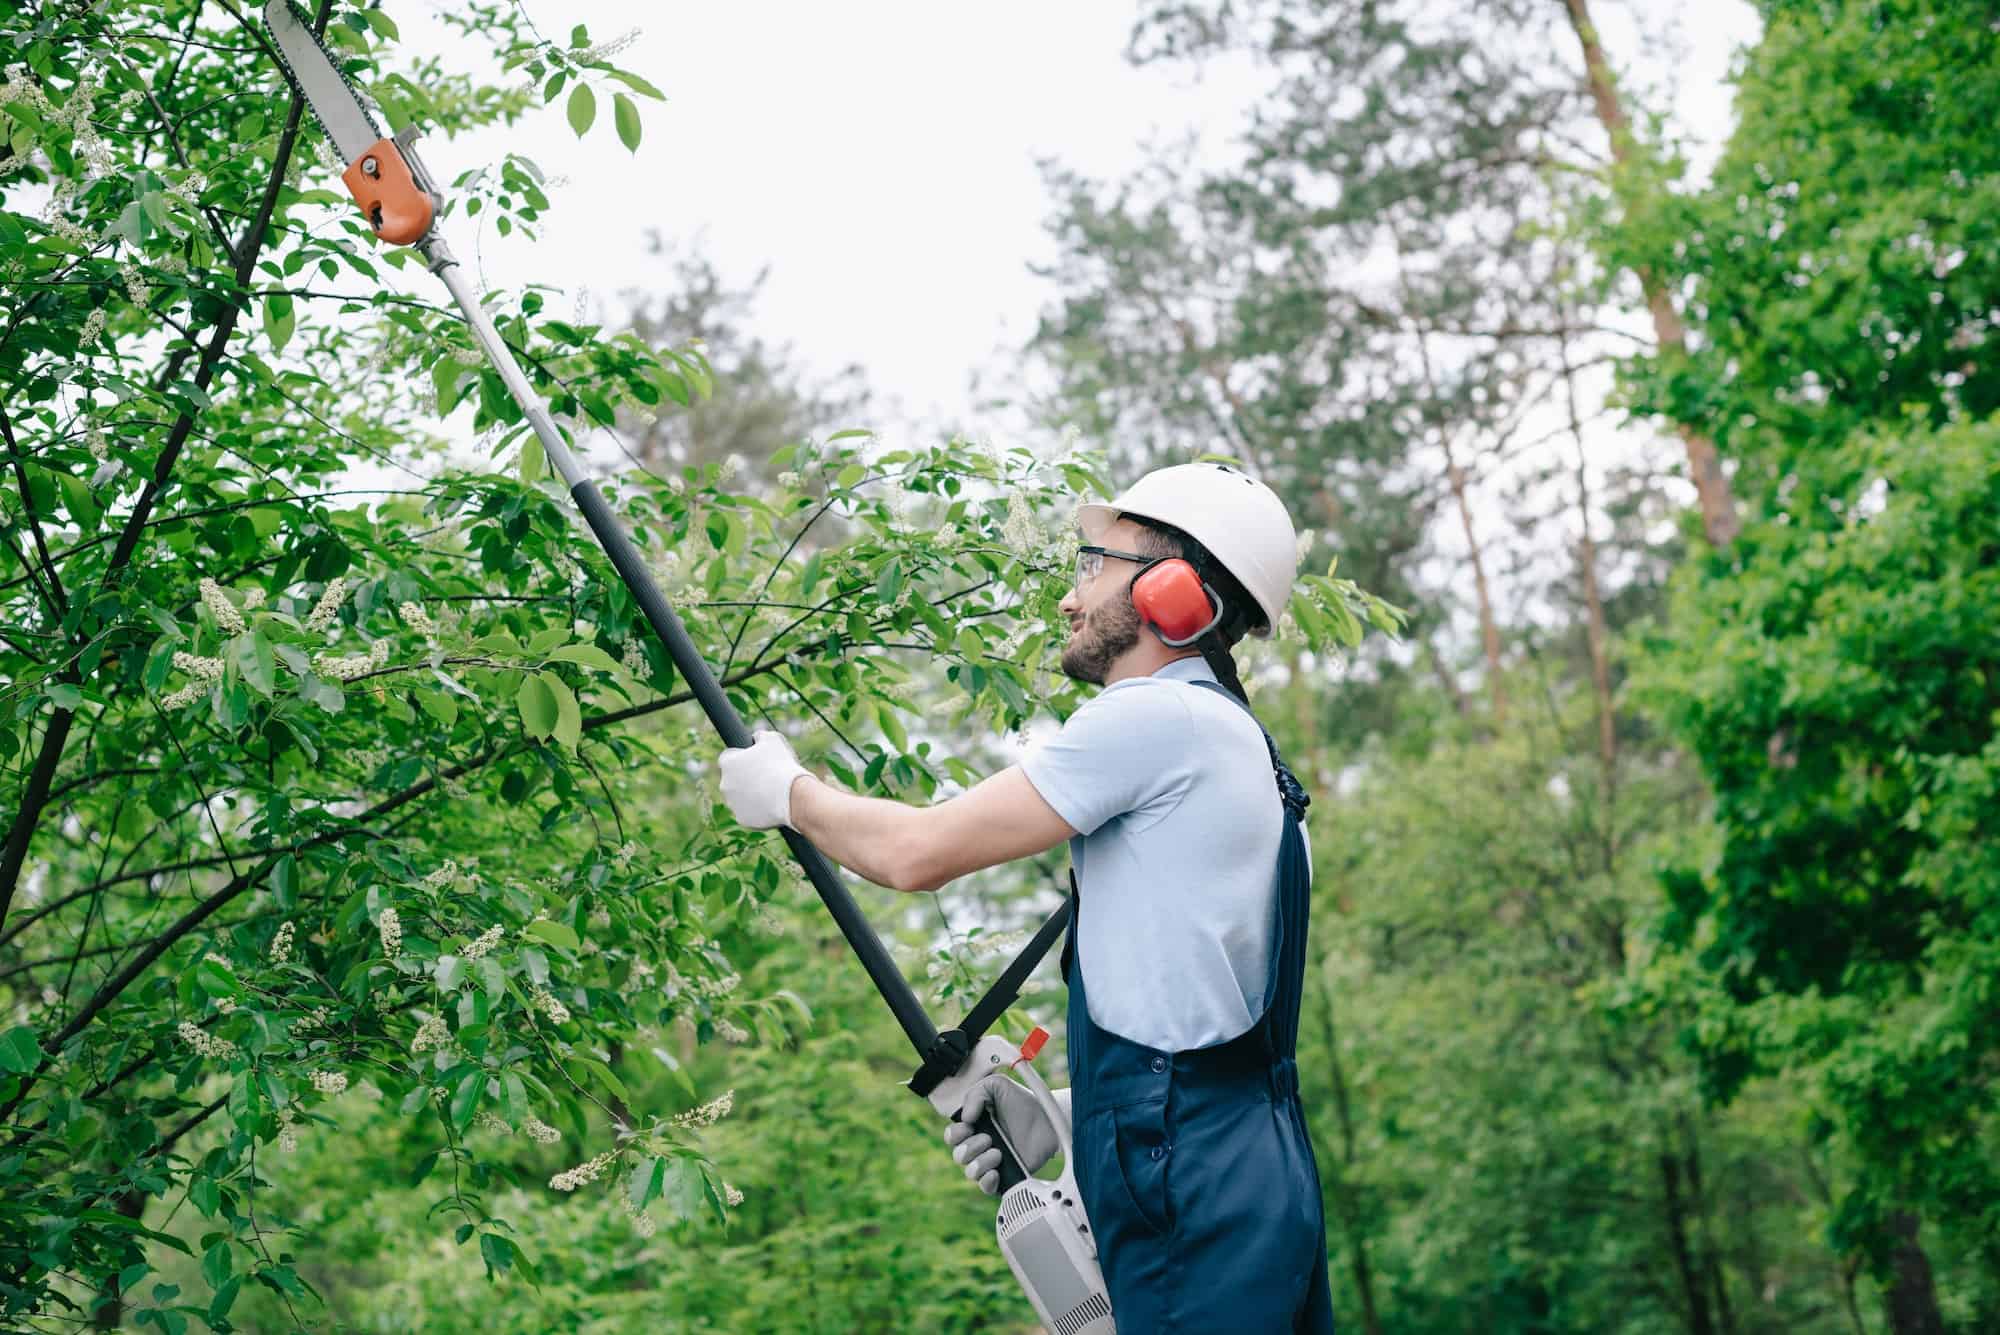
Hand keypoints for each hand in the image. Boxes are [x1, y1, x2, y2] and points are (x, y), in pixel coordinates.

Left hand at [718, 730, 807, 829]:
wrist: (793, 796)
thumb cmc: (782, 765)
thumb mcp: (773, 740)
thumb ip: (760, 736)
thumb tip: (757, 737)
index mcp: (728, 763)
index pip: (728, 757)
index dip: (742, 757)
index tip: (754, 760)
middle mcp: (724, 784)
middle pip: (733, 779)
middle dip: (745, 777)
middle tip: (765, 776)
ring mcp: (732, 803)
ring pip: (740, 797)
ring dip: (750, 793)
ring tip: (770, 791)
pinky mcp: (742, 819)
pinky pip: (748, 812)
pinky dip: (757, 809)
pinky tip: (771, 804)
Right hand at [942, 1077, 1071, 1194]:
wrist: (1047, 1119)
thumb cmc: (1022, 1102)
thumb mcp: (997, 1085)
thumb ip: (975, 1094)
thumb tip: (965, 1118)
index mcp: (974, 1126)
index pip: (952, 1136)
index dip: (956, 1133)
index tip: (970, 1126)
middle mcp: (980, 1145)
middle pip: (958, 1155)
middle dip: (971, 1147)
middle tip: (989, 1138)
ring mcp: (991, 1162)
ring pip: (970, 1172)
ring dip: (980, 1163)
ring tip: (998, 1153)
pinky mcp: (1005, 1176)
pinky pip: (986, 1187)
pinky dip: (986, 1181)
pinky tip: (996, 1172)